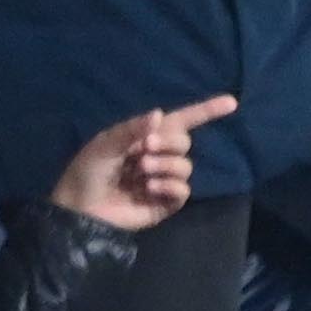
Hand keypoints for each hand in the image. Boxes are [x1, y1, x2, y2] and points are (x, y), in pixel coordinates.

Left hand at [41, 97, 231, 232]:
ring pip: (185, 166)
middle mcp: (158, 156)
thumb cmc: (87, 171)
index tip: (231, 103)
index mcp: (146, 137)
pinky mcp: (164, 204)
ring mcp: (163, 181)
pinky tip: (149, 188)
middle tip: (145, 148)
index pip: (182, 121)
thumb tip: (160, 115)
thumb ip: (132, 129)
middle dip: (169, 142)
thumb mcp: (105, 143)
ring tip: (142, 171)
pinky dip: (169, 185)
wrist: (79, 207)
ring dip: (166, 164)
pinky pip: (182, 190)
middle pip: (184, 142)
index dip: (206, 111)